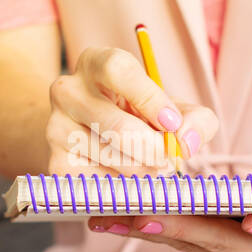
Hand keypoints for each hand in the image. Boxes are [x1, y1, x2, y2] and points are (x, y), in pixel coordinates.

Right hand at [45, 47, 217, 174]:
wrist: (94, 135)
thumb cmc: (141, 117)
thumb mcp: (174, 110)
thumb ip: (196, 120)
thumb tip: (185, 142)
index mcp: (96, 63)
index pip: (118, 70)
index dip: (149, 98)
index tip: (172, 124)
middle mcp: (67, 90)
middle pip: (115, 126)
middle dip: (153, 150)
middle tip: (169, 160)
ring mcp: (55, 127)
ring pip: (110, 159)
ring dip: (142, 171)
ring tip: (151, 168)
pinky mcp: (55, 162)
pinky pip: (97, 183)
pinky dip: (122, 187)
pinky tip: (128, 178)